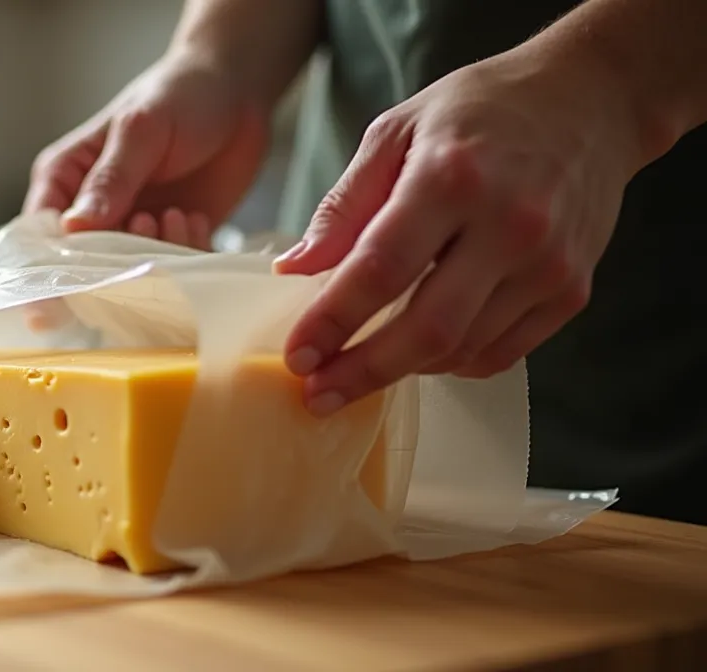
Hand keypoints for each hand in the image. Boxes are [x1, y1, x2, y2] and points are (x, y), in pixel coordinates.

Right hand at [21, 49, 268, 331]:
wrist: (237, 90)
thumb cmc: (177, 95)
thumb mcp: (139, 131)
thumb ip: (110, 180)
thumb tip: (73, 230)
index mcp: (64, 179)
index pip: (39, 237)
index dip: (41, 276)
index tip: (47, 313)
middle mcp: (92, 211)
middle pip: (81, 267)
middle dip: (108, 270)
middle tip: (138, 247)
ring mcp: (133, 228)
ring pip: (129, 274)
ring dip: (153, 257)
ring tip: (170, 216)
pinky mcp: (173, 239)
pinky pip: (173, 269)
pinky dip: (185, 253)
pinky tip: (192, 218)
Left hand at [273, 48, 644, 416]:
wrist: (590, 100)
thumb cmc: (479, 111)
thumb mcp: (396, 131)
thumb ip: (344, 205)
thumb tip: (294, 268)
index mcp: (451, 177)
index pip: (379, 269)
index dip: (333, 321)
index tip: (297, 356)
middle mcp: (508, 225)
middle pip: (427, 328)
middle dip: (363, 371)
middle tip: (318, 394)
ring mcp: (547, 264)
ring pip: (461, 349)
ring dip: (402, 369)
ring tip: (359, 366)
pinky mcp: (572, 290)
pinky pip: (500, 352)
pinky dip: (451, 362)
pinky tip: (419, 351)